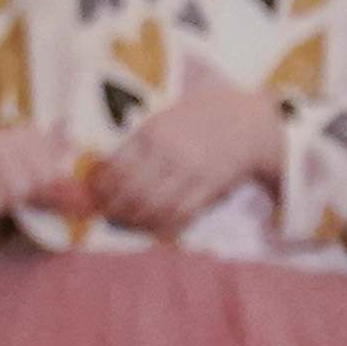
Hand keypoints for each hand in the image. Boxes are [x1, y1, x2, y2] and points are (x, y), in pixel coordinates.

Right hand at [0, 124, 82, 238]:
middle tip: (8, 191)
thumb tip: (90, 194)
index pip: (44, 175)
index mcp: (20, 133)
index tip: (31, 184)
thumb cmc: (7, 173)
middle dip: (17, 198)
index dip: (40, 189)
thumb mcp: (37, 170)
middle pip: (19, 190)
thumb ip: (62, 180)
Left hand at [89, 79, 287, 234]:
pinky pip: (181, 215)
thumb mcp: (165, 119)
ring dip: (139, 220)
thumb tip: (107, 172)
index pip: (116, 167)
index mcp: (152, 132)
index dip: (101, 188)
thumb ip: (139, 143)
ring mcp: (191, 173)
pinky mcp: (209, 188)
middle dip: (116, 208)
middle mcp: (168, 153)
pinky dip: (165, 226)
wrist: (250, 123)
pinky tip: (157, 227)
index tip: (95, 196)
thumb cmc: (203, 118)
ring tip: (132, 221)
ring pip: (154, 207)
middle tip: (110, 214)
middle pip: (131, 192)